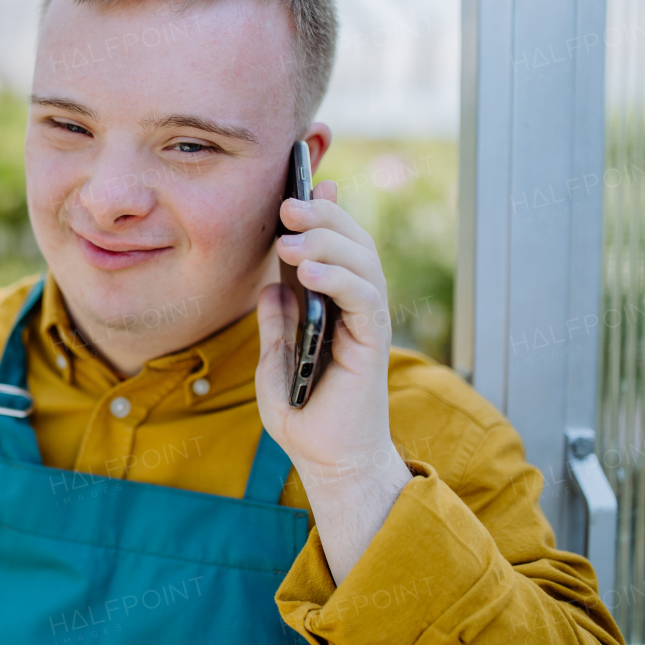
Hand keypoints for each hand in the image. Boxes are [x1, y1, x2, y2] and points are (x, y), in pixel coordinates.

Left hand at [254, 180, 410, 582]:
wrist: (327, 461)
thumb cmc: (304, 417)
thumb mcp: (274, 362)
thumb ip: (277, 322)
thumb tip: (271, 284)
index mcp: (332, 306)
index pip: (332, 247)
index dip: (322, 212)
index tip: (301, 182)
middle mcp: (354, 307)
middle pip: (351, 243)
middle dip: (322, 214)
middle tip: (287, 201)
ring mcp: (367, 322)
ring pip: (361, 261)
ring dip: (327, 239)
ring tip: (290, 234)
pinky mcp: (373, 342)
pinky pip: (364, 296)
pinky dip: (337, 276)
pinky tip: (307, 267)